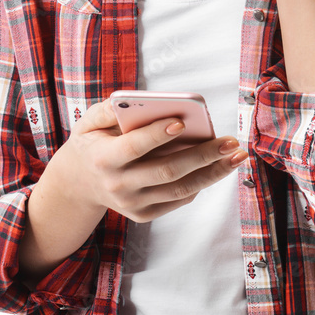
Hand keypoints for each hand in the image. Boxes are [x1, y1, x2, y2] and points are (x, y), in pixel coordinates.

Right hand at [62, 98, 249, 222]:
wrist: (77, 184)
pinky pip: (178, 200)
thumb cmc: (92, 142)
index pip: (134, 147)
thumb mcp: (89, 122)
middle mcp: (118, 186)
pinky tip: (217, 168)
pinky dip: (200, 183)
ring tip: (236, 156)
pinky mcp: (143, 215)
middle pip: (166, 171)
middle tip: (230, 141)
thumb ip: (110, 109)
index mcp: (103, 158)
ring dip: (212, 173)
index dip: (157, 135)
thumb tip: (142, 100)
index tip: (182, 122)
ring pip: (179, 190)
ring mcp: (131, 204)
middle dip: (202, 155)